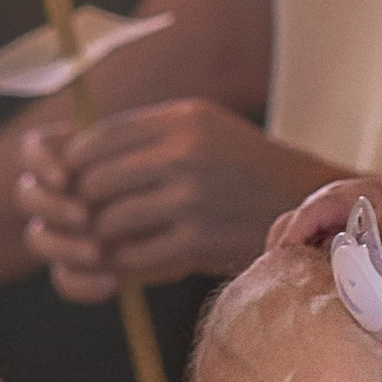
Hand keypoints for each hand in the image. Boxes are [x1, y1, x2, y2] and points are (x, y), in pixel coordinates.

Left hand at [17, 102, 340, 297]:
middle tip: (89, 215)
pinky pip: (136, 255)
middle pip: (97, 180)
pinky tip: (138, 258)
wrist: (308, 206)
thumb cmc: (246, 167)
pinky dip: (127, 261)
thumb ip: (148, 134)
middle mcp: (184, 153)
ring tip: (113, 239)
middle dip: (85, 202)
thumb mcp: (203, 129)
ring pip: (110, 220)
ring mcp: (191, 198)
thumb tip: (76, 149)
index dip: (77, 162)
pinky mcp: (198, 241)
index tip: (74, 178)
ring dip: (104, 235)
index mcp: (182, 119)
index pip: (100, 137)